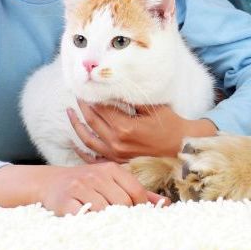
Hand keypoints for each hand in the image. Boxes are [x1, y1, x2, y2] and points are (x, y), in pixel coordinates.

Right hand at [38, 162, 164, 215]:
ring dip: (107, 220)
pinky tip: (89, 221)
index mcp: (112, 169)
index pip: (135, 191)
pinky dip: (89, 222)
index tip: (136, 214)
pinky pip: (84, 217)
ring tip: (104, 221)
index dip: (140, 206)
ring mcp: (80, 187)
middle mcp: (96, 175)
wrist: (50, 182)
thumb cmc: (88, 183)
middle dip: (124, 215)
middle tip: (120, 221)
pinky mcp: (65, 201)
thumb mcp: (112, 181)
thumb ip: (137, 191)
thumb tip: (164, 203)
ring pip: (104, 211)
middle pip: (122, 202)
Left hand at [68, 101, 216, 162]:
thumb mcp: (152, 107)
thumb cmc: (169, 124)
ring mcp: (115, 154)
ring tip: (70, 113)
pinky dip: (81, 150)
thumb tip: (114, 89)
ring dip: (76, 125)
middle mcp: (116, 142)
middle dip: (83, 106)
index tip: (87, 87)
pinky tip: (74, 142)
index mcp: (124, 127)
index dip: (93, 97)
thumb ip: (131, 100)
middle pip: (92, 121)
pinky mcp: (117, 162)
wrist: (180, 147)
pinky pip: (93, 158)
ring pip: (87, 139)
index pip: (101, 108)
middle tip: (77, 95)